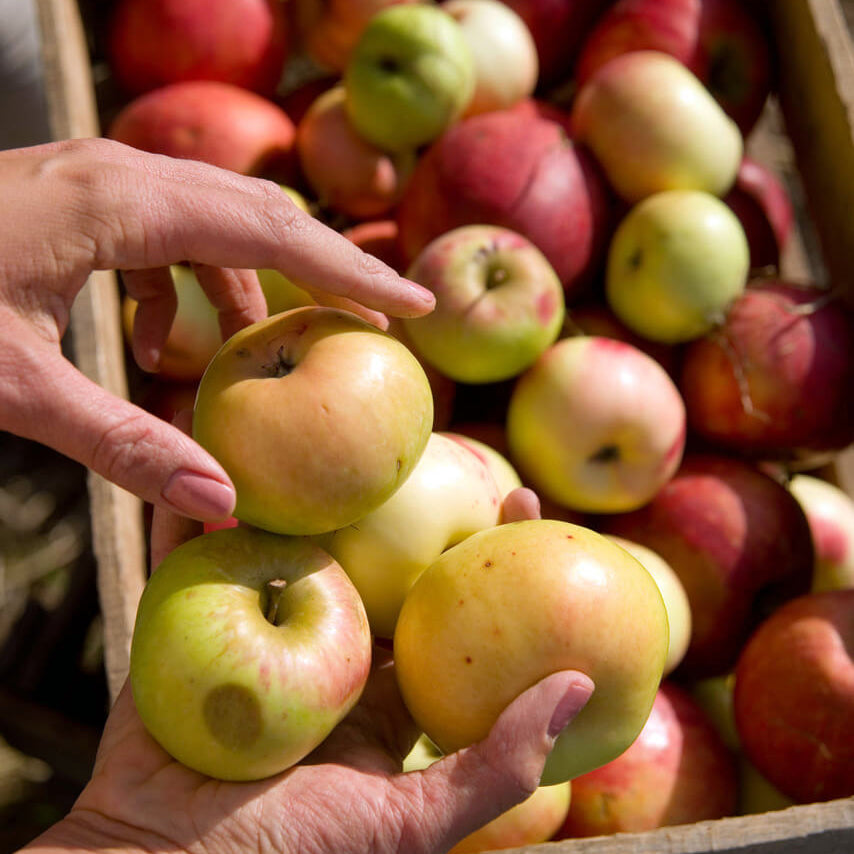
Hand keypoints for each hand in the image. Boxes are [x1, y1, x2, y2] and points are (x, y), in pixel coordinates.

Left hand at [0, 138, 433, 521]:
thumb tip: (221, 502)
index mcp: (122, 205)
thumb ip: (121, 444)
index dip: (354, 274)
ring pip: (214, 221)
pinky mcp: (77, 196)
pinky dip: (183, 288)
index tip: (418, 304)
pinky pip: (164, 233)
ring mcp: (97, 177)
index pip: (274, 234)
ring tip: (255, 353)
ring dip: (246, 286)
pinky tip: (153, 343)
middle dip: (324, 272)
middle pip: (261, 214)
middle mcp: (122, 173)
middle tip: (378, 323)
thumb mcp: (15, 385)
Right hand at [23, 480, 592, 853]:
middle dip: (401, 502)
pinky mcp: (191, 626)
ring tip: (326, 435)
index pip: (446, 608)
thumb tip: (583, 683)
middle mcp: (326, 653)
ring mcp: (258, 633)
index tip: (523, 494)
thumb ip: (494, 765)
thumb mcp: (405, 823)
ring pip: (289, 547)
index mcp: (380, 691)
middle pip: (373, 562)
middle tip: (434, 443)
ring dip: (303, 494)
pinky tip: (217, 464)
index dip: (487, 553)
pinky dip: (198, 515)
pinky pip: (193, 560)